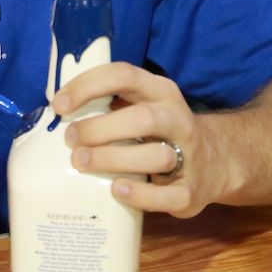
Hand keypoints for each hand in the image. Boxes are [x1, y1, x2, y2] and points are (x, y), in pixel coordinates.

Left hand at [54, 62, 228, 218]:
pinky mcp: (192, 191)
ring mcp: (189, 155)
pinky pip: (168, 196)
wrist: (216, 161)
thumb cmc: (160, 132)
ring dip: (114, 159)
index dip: (88, 86)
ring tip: (82, 163)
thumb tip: (55, 113)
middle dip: (100, 128)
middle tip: (70, 140)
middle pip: (142, 118)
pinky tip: (116, 189)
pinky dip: (140, 194)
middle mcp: (177, 118)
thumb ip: (109, 105)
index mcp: (160, 91)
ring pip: (156, 156)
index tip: (59, 105)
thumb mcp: (142, 106)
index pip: (124, 75)